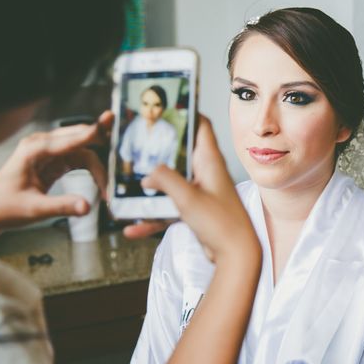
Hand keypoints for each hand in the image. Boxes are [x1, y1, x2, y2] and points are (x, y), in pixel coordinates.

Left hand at [0, 111, 113, 250]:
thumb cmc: (3, 207)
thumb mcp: (34, 209)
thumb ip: (62, 207)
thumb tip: (86, 206)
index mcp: (34, 149)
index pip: (71, 138)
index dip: (93, 131)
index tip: (111, 120)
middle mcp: (43, 145)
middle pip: (81, 139)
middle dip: (103, 147)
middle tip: (123, 155)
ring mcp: (49, 151)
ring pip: (83, 150)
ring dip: (98, 167)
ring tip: (108, 187)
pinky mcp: (54, 161)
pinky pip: (79, 159)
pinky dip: (92, 170)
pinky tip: (101, 183)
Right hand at [127, 115, 258, 264]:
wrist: (236, 256)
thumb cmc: (221, 223)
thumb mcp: (187, 197)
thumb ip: (165, 180)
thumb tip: (147, 175)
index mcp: (209, 161)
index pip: (201, 126)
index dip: (186, 112)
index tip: (166, 107)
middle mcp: (206, 173)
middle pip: (180, 153)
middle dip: (159, 150)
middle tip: (136, 143)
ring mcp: (201, 192)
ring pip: (171, 183)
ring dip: (152, 187)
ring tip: (127, 186)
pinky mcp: (196, 211)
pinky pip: (169, 209)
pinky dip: (153, 217)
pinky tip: (133, 228)